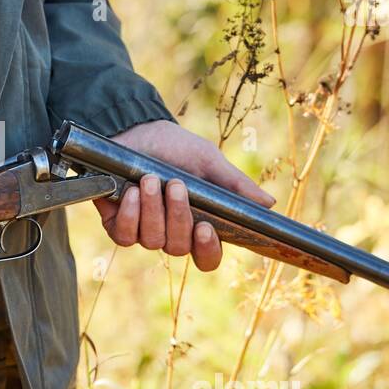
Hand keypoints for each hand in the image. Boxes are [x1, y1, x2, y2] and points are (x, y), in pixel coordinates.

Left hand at [93, 120, 275, 270]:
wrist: (137, 130)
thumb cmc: (176, 148)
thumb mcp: (207, 161)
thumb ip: (234, 185)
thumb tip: (269, 204)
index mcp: (198, 223)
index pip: (207, 257)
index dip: (207, 251)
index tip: (205, 228)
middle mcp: (172, 233)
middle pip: (179, 248)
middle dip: (177, 216)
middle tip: (175, 184)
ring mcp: (144, 231)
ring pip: (152, 241)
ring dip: (153, 209)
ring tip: (150, 180)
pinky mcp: (118, 224)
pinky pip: (125, 236)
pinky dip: (130, 214)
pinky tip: (131, 192)